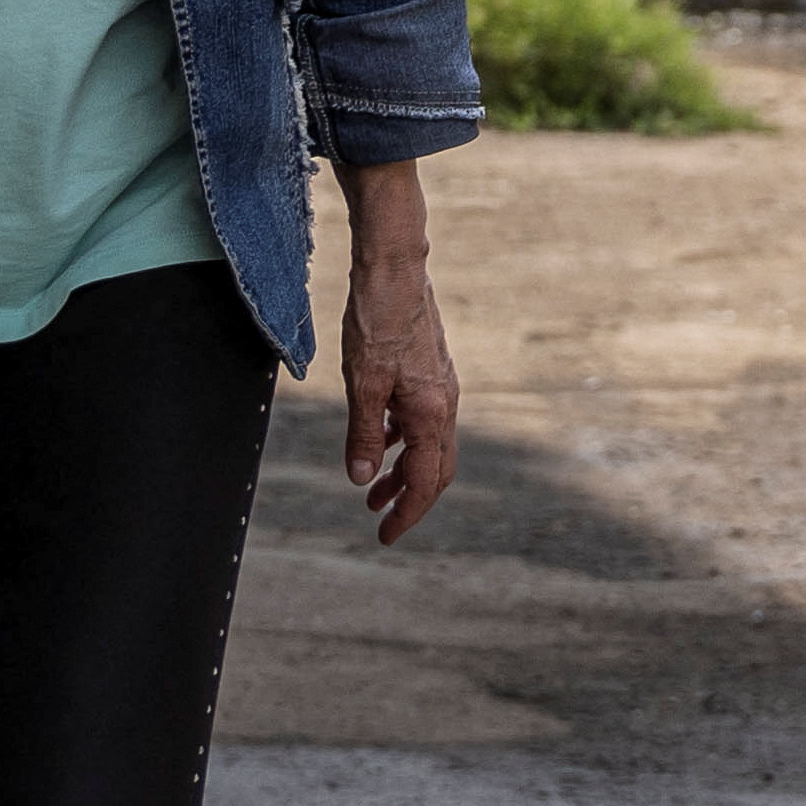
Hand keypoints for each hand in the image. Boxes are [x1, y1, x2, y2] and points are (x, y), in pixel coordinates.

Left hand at [335, 159, 459, 545]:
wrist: (395, 267)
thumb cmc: (378, 320)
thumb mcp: (362, 382)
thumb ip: (363, 433)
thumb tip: (361, 479)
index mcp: (432, 413)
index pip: (425, 481)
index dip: (407, 514)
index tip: (386, 537)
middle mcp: (444, 403)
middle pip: (435, 469)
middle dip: (409, 499)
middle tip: (381, 522)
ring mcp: (439, 386)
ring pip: (426, 444)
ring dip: (402, 471)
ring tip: (373, 490)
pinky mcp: (428, 371)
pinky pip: (420, 419)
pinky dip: (400, 439)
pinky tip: (377, 438)